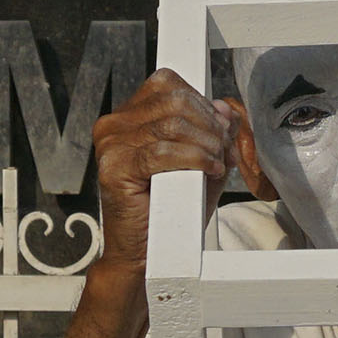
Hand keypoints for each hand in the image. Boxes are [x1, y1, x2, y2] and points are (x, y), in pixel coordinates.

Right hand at [88, 68, 247, 276]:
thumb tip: (226, 111)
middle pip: (173, 100)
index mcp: (128, 117)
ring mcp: (111, 145)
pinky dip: (194, 158)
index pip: (166, 83)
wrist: (146, 253)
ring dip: (205, 142)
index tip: (220, 128)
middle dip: (208, 123)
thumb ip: (212, 134)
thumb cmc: (170, 210)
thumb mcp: (199, 162)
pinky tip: (208, 169)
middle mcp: (113, 125)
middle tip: (223, 148)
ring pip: (172, 124)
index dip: (201, 102)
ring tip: (216, 161)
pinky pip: (162, 151)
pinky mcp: (115, 167)